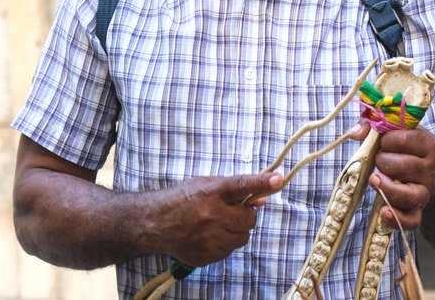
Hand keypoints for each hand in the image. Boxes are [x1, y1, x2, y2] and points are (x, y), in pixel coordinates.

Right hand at [148, 172, 281, 265]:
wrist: (154, 222)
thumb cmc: (183, 199)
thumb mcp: (207, 185)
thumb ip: (234, 190)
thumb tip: (262, 200)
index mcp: (212, 192)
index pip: (242, 186)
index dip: (262, 183)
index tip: (279, 180)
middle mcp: (211, 215)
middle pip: (249, 220)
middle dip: (246, 216)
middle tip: (234, 213)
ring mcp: (208, 238)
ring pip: (242, 238)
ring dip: (236, 231)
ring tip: (219, 224)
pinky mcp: (205, 255)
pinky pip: (229, 251)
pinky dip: (225, 244)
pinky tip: (210, 236)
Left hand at [369, 128, 434, 230]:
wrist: (424, 171)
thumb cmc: (404, 148)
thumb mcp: (395, 131)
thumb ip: (373, 125)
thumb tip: (355, 133)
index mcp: (427, 145)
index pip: (405, 140)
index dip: (387, 139)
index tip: (383, 141)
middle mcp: (429, 169)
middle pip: (405, 167)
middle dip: (384, 161)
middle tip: (379, 159)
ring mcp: (425, 191)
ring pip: (411, 195)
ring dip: (388, 188)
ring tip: (375, 179)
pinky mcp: (417, 210)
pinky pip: (412, 220)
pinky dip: (397, 219)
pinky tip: (383, 212)